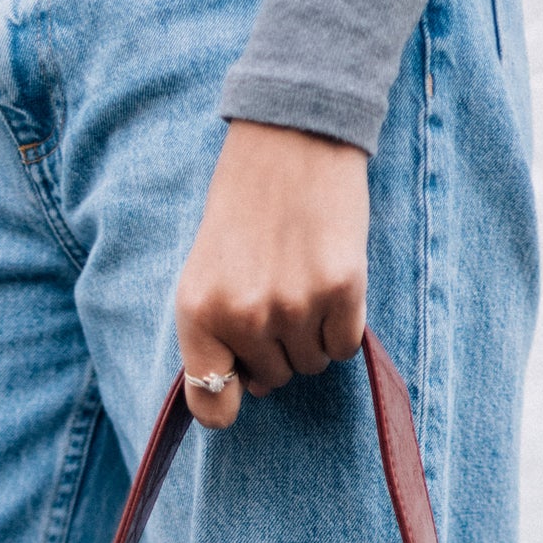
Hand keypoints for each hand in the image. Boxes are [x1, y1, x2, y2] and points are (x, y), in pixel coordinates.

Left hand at [175, 120, 369, 431]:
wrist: (290, 137)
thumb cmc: (247, 207)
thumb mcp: (207, 269)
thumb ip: (216, 333)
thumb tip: (247, 391)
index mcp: (198, 312)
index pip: (210, 405)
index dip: (230, 398)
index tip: (242, 381)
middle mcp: (242, 316)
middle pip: (272, 380)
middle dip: (277, 347)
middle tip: (277, 289)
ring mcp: (293, 306)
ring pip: (311, 365)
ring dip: (312, 334)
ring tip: (302, 278)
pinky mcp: (340, 291)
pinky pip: (344, 346)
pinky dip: (343, 323)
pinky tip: (329, 279)